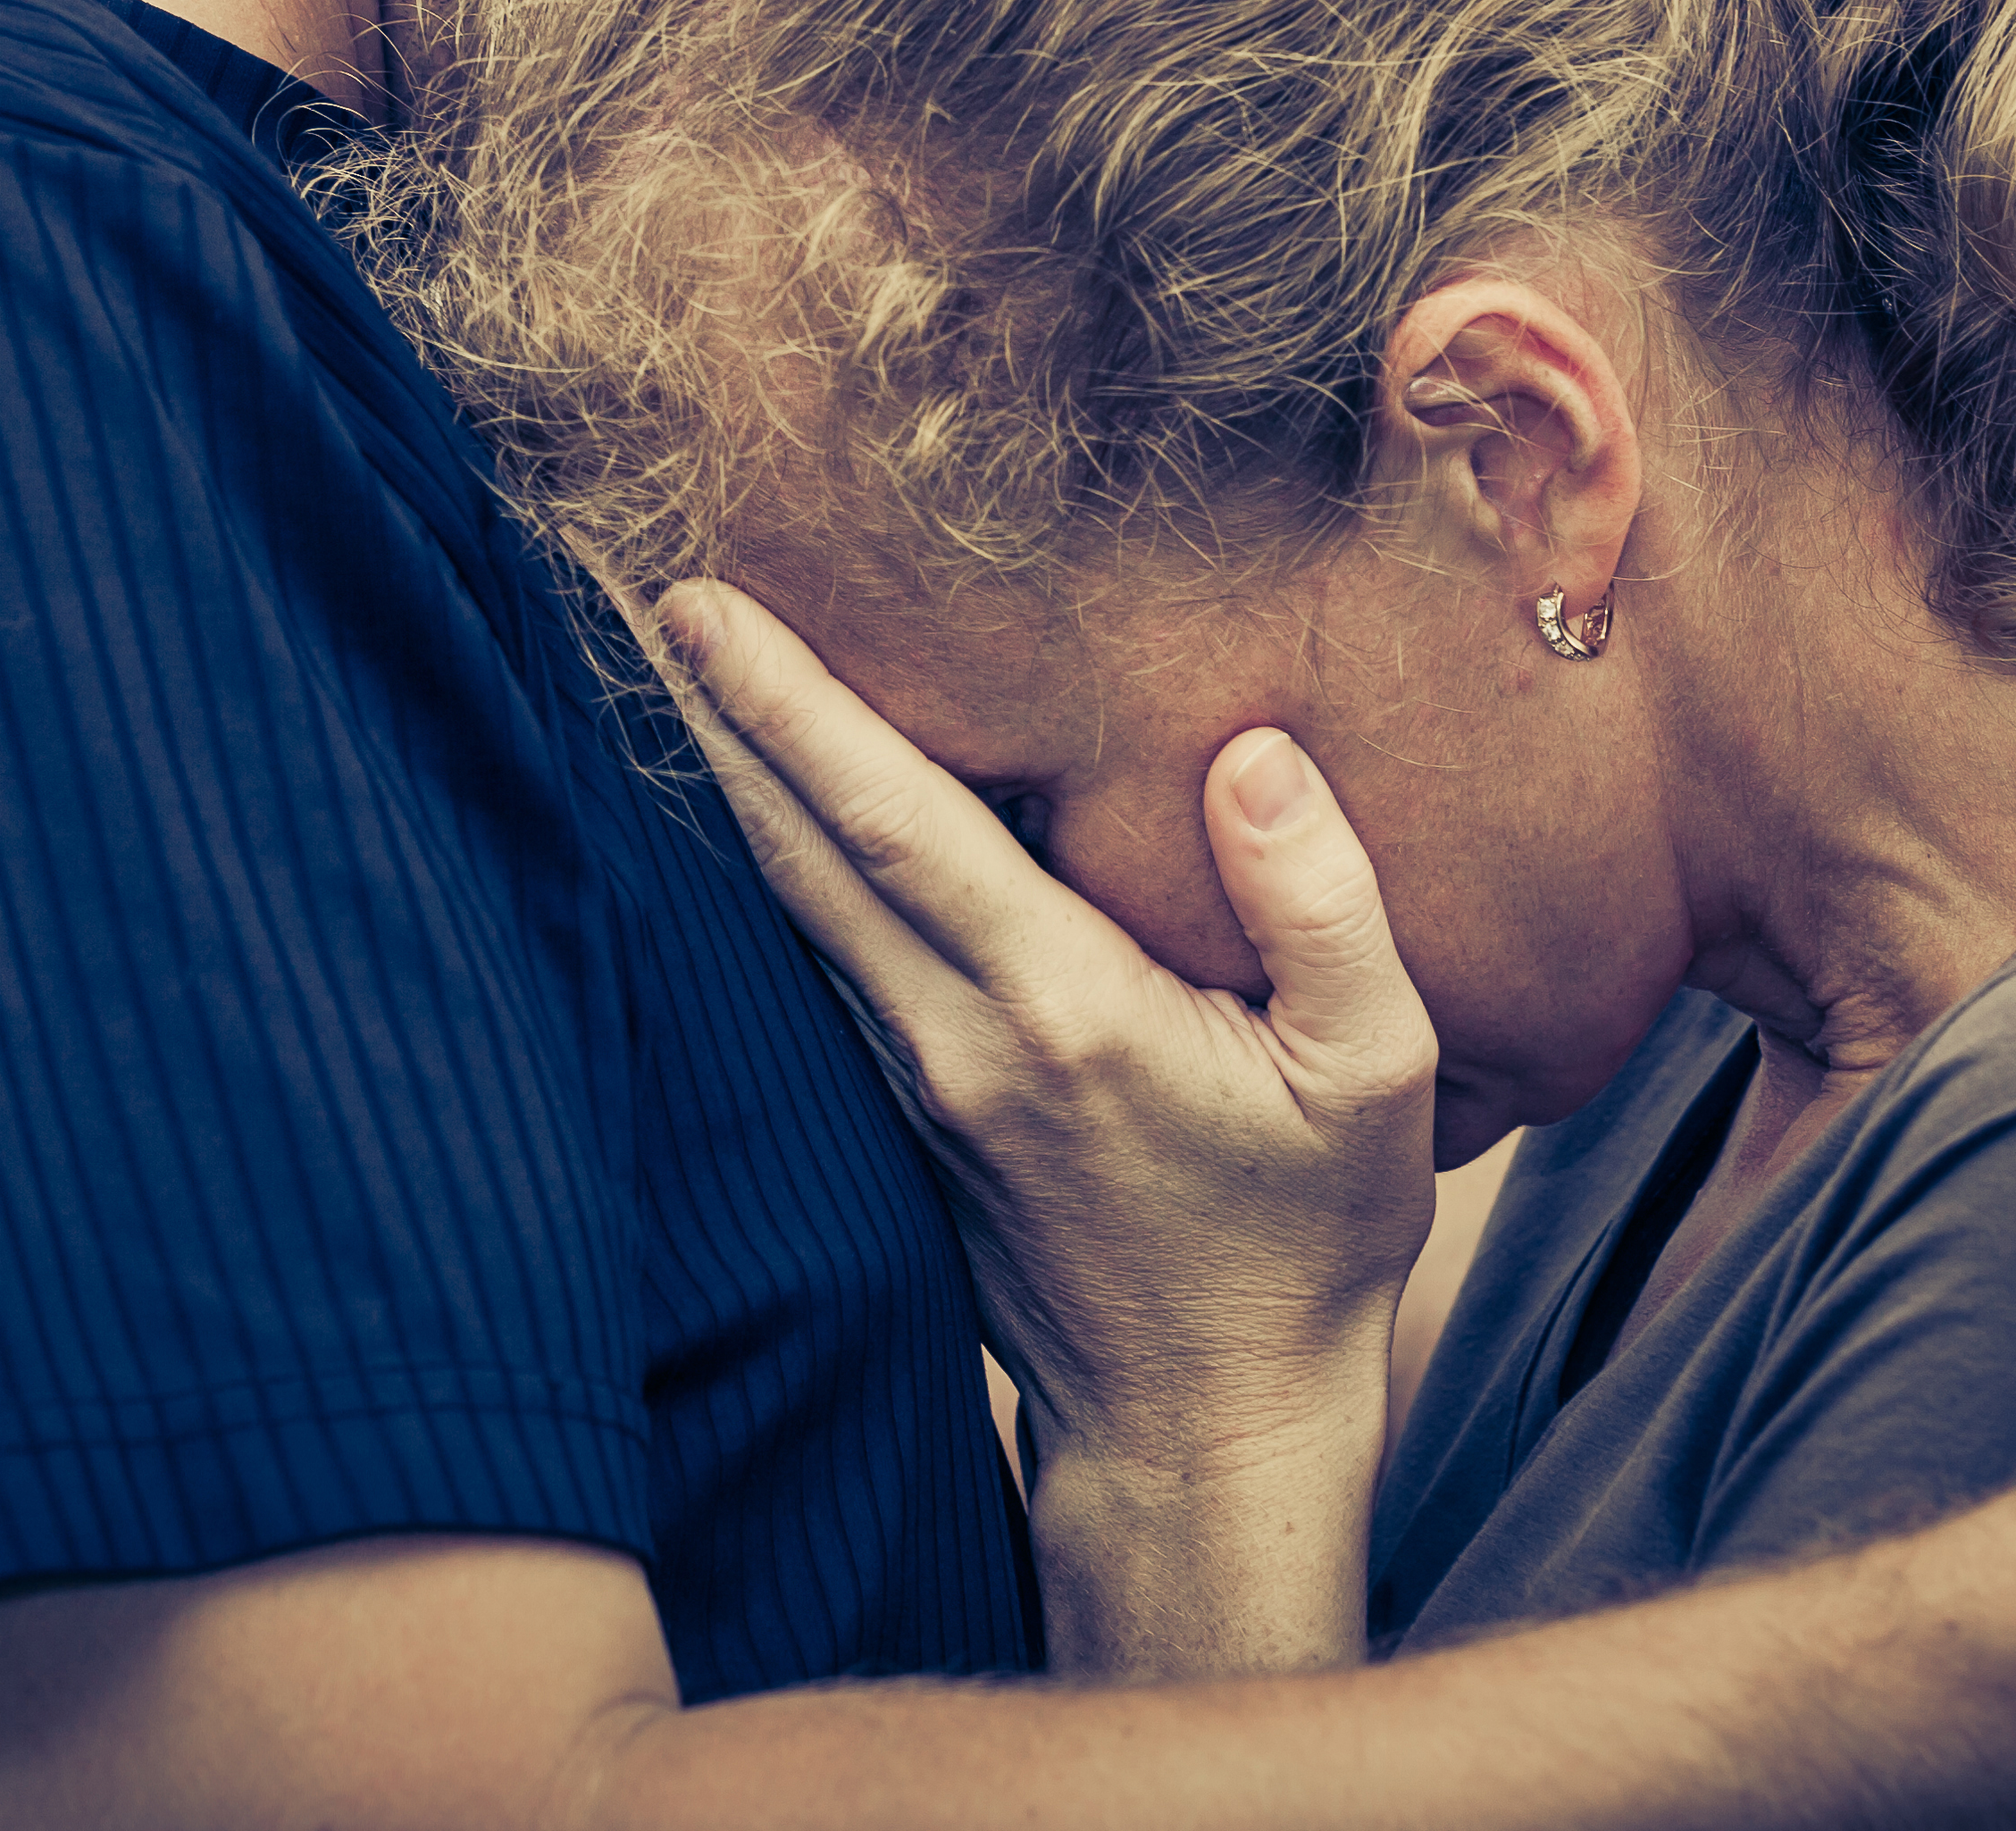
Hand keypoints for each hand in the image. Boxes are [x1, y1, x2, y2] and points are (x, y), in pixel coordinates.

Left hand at [649, 579, 1441, 1675]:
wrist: (1210, 1429)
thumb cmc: (1304, 1243)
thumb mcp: (1377, 1074)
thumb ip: (1323, 904)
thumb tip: (1247, 754)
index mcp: (1058, 1010)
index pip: (891, 826)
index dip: (788, 707)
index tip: (700, 602)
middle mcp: (953, 1042)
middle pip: (795, 850)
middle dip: (712, 711)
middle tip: (637, 585)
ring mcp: (915, 1087)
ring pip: (793, 907)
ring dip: (730, 783)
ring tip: (681, 666)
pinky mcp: (911, 1119)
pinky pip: (825, 963)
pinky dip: (781, 867)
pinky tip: (763, 811)